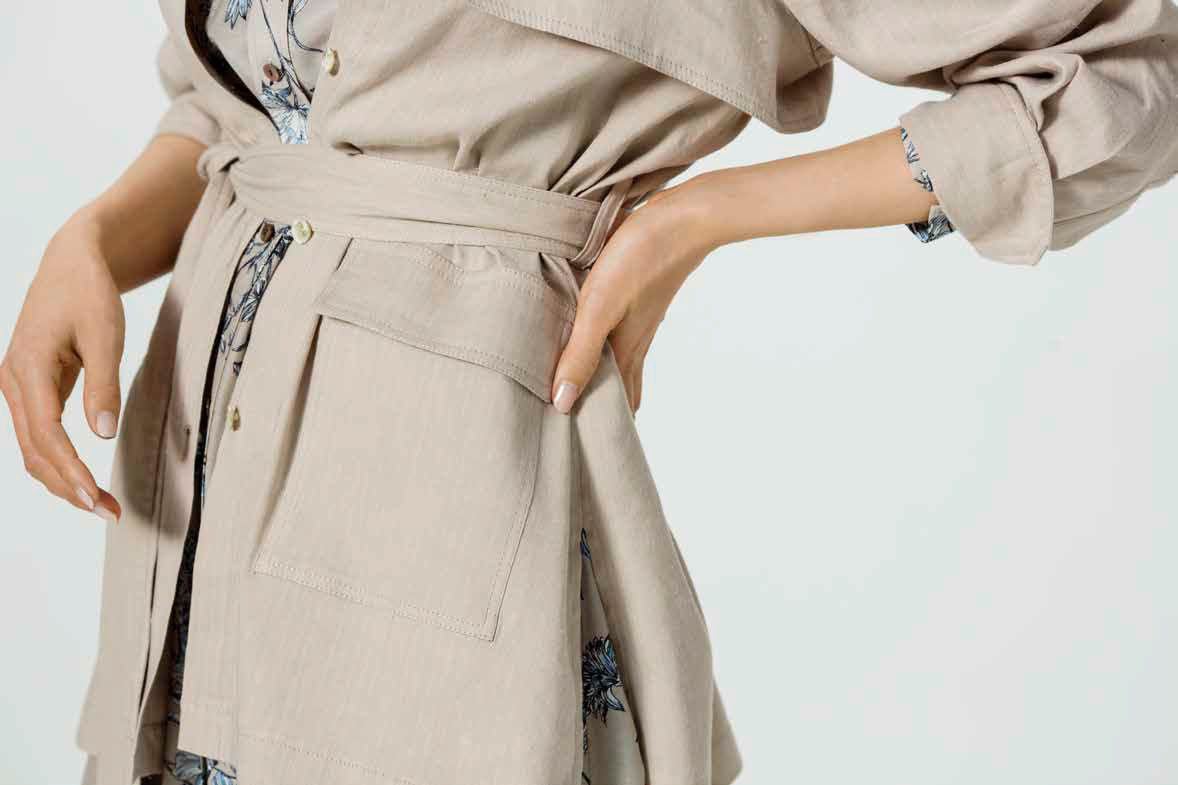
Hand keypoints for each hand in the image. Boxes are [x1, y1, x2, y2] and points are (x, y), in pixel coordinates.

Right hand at [2, 211, 124, 522]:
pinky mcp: (30, 391)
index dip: (70, 470)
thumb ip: (103, 383)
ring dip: (63, 481)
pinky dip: (60, 463)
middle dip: (68, 487)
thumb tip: (103, 435)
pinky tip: (85, 482)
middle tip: (109, 512)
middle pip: (34, 451)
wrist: (70, 264)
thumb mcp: (105, 333)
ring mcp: (17, 389)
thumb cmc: (89, 294)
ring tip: (102, 505)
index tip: (95, 497)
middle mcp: (13, 382)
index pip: (46, 433)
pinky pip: (39, 437)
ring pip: (32, 449)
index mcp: (27, 367)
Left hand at [551, 176, 717, 413]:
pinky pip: (623, 333)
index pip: (615, 403)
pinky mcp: (641, 296)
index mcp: (625, 350)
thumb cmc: (641, 258)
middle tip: (580, 428)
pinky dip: (608, 348)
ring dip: (606, 378)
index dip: (598, 423)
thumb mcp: (599, 306)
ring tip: (585, 392)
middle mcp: (636, 340)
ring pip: (623, 361)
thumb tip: (562, 404)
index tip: (577, 444)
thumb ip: (580, 353)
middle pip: (622, 388)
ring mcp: (642, 319)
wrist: (687, 217)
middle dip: (604, 408)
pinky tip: (600, 337)